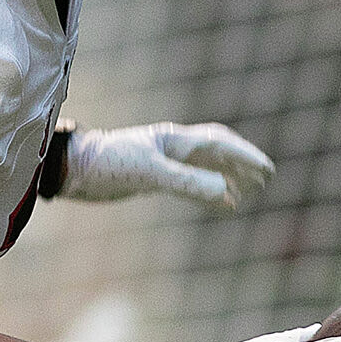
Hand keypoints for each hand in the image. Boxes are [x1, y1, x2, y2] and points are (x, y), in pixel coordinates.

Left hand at [60, 121, 273, 208]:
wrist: (73, 169)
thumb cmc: (108, 164)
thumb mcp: (151, 174)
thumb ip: (188, 183)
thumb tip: (226, 191)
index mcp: (175, 139)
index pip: (220, 142)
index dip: (245, 155)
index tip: (267, 170)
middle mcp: (172, 146)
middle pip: (217, 150)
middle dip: (242, 162)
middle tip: (265, 176)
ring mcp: (162, 160)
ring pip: (204, 165)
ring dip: (228, 175)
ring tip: (248, 190)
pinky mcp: (151, 175)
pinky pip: (189, 180)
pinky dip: (207, 189)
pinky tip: (218, 202)